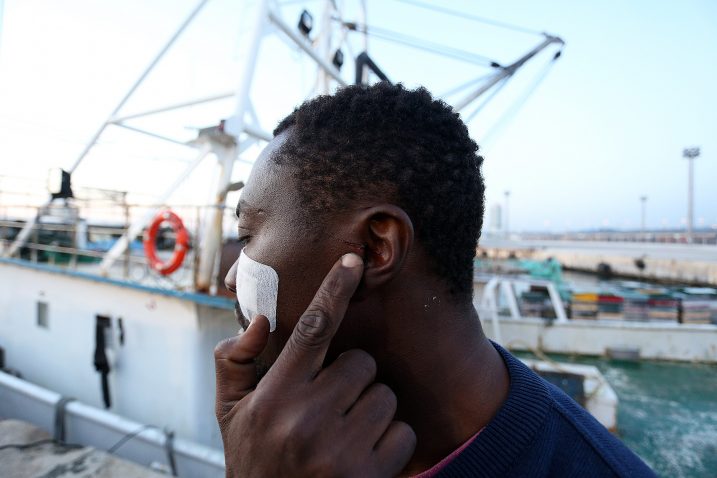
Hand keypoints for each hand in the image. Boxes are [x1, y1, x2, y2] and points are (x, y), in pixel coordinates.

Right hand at [214, 253, 415, 476]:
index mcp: (274, 396)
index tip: (353, 261)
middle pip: (362, 364)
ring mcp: (339, 449)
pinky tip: (361, 456)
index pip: (311, 329)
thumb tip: (259, 320)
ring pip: (385, 396)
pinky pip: (403, 432)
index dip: (333, 289)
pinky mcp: (368, 475)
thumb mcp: (229, 414)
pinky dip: (390, 441)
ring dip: (371, 410)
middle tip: (332, 404)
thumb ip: (233, 362)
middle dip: (352, 380)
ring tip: (343, 433)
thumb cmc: (254, 460)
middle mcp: (305, 419)